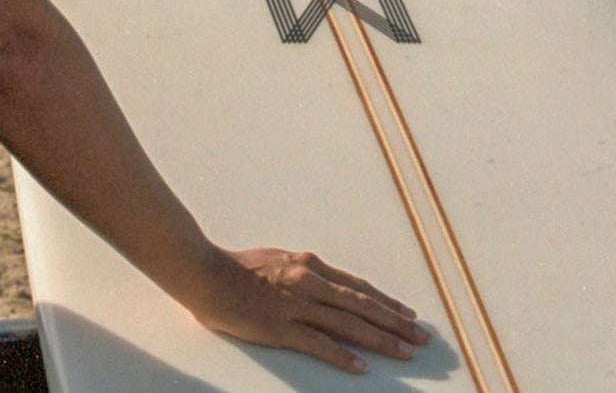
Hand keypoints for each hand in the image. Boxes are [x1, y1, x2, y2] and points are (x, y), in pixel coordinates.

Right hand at [190, 243, 431, 374]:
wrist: (205, 271)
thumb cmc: (237, 268)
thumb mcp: (277, 261)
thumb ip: (302, 274)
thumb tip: (325, 285)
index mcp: (308, 266)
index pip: (358, 288)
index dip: (386, 303)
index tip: (409, 316)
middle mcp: (309, 282)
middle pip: (362, 306)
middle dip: (396, 323)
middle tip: (423, 340)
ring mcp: (297, 305)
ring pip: (349, 324)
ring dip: (380, 340)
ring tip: (405, 354)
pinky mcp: (282, 326)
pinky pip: (319, 343)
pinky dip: (342, 355)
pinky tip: (361, 367)